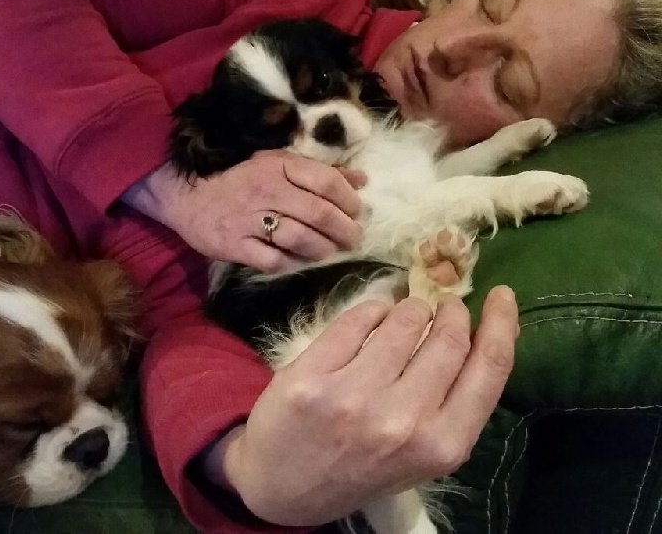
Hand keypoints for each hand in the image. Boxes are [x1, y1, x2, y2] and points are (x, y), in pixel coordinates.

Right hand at [121, 150, 364, 272]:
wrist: (187, 197)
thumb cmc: (239, 180)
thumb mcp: (277, 165)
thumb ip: (319, 172)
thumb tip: (361, 179)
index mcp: (279, 167)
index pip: (326, 181)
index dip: (349, 199)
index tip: (357, 211)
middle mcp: (266, 191)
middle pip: (319, 213)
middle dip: (344, 229)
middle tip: (353, 238)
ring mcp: (250, 220)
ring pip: (300, 238)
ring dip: (322, 248)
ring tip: (329, 251)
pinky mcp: (236, 245)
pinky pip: (273, 260)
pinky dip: (290, 263)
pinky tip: (297, 261)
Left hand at [202, 286, 519, 525]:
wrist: (281, 487)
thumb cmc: (359, 468)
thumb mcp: (419, 455)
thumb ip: (449, 403)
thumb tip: (471, 333)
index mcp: (441, 446)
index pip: (489, 369)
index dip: (502, 325)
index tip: (502, 296)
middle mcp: (402, 421)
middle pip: (449, 338)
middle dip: (451, 312)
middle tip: (445, 306)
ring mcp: (353, 396)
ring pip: (404, 320)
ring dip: (411, 309)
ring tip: (405, 317)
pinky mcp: (311, 376)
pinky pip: (357, 318)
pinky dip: (371, 310)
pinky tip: (371, 319)